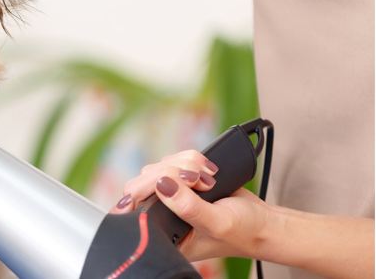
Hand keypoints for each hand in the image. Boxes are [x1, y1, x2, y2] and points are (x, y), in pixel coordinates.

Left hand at [110, 150, 274, 260]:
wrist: (263, 222)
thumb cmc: (243, 231)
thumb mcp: (216, 223)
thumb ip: (187, 206)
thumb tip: (162, 184)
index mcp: (162, 236)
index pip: (133, 208)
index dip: (142, 191)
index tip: (163, 184)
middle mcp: (160, 216)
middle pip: (143, 182)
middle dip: (171, 174)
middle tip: (198, 181)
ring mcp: (169, 197)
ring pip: (158, 168)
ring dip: (184, 165)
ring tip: (208, 180)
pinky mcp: (181, 182)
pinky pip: (174, 161)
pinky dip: (190, 160)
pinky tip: (208, 171)